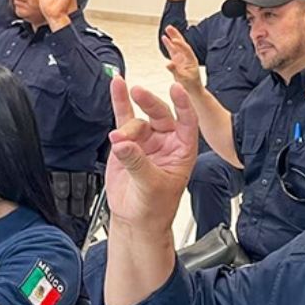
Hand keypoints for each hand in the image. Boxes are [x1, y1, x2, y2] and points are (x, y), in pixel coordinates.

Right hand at [105, 78, 200, 233]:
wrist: (136, 219)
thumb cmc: (154, 208)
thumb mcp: (151, 186)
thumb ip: (137, 163)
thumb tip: (123, 144)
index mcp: (183, 150)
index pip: (187, 122)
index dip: (183, 105)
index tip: (177, 89)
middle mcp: (166, 142)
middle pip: (161, 114)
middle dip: (150, 103)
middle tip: (138, 93)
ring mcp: (147, 140)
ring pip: (138, 121)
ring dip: (127, 127)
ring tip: (117, 140)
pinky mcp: (128, 142)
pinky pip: (124, 118)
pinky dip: (119, 102)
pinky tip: (117, 86)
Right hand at [160, 25, 203, 90]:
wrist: (194, 90)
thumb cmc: (191, 85)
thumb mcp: (183, 79)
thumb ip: (175, 71)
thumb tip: (168, 64)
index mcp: (191, 60)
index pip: (186, 49)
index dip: (180, 44)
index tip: (173, 40)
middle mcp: (187, 57)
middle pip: (182, 44)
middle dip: (176, 35)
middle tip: (169, 28)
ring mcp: (182, 58)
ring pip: (177, 46)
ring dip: (172, 37)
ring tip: (167, 30)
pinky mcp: (178, 61)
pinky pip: (173, 51)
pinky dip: (169, 44)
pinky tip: (165, 39)